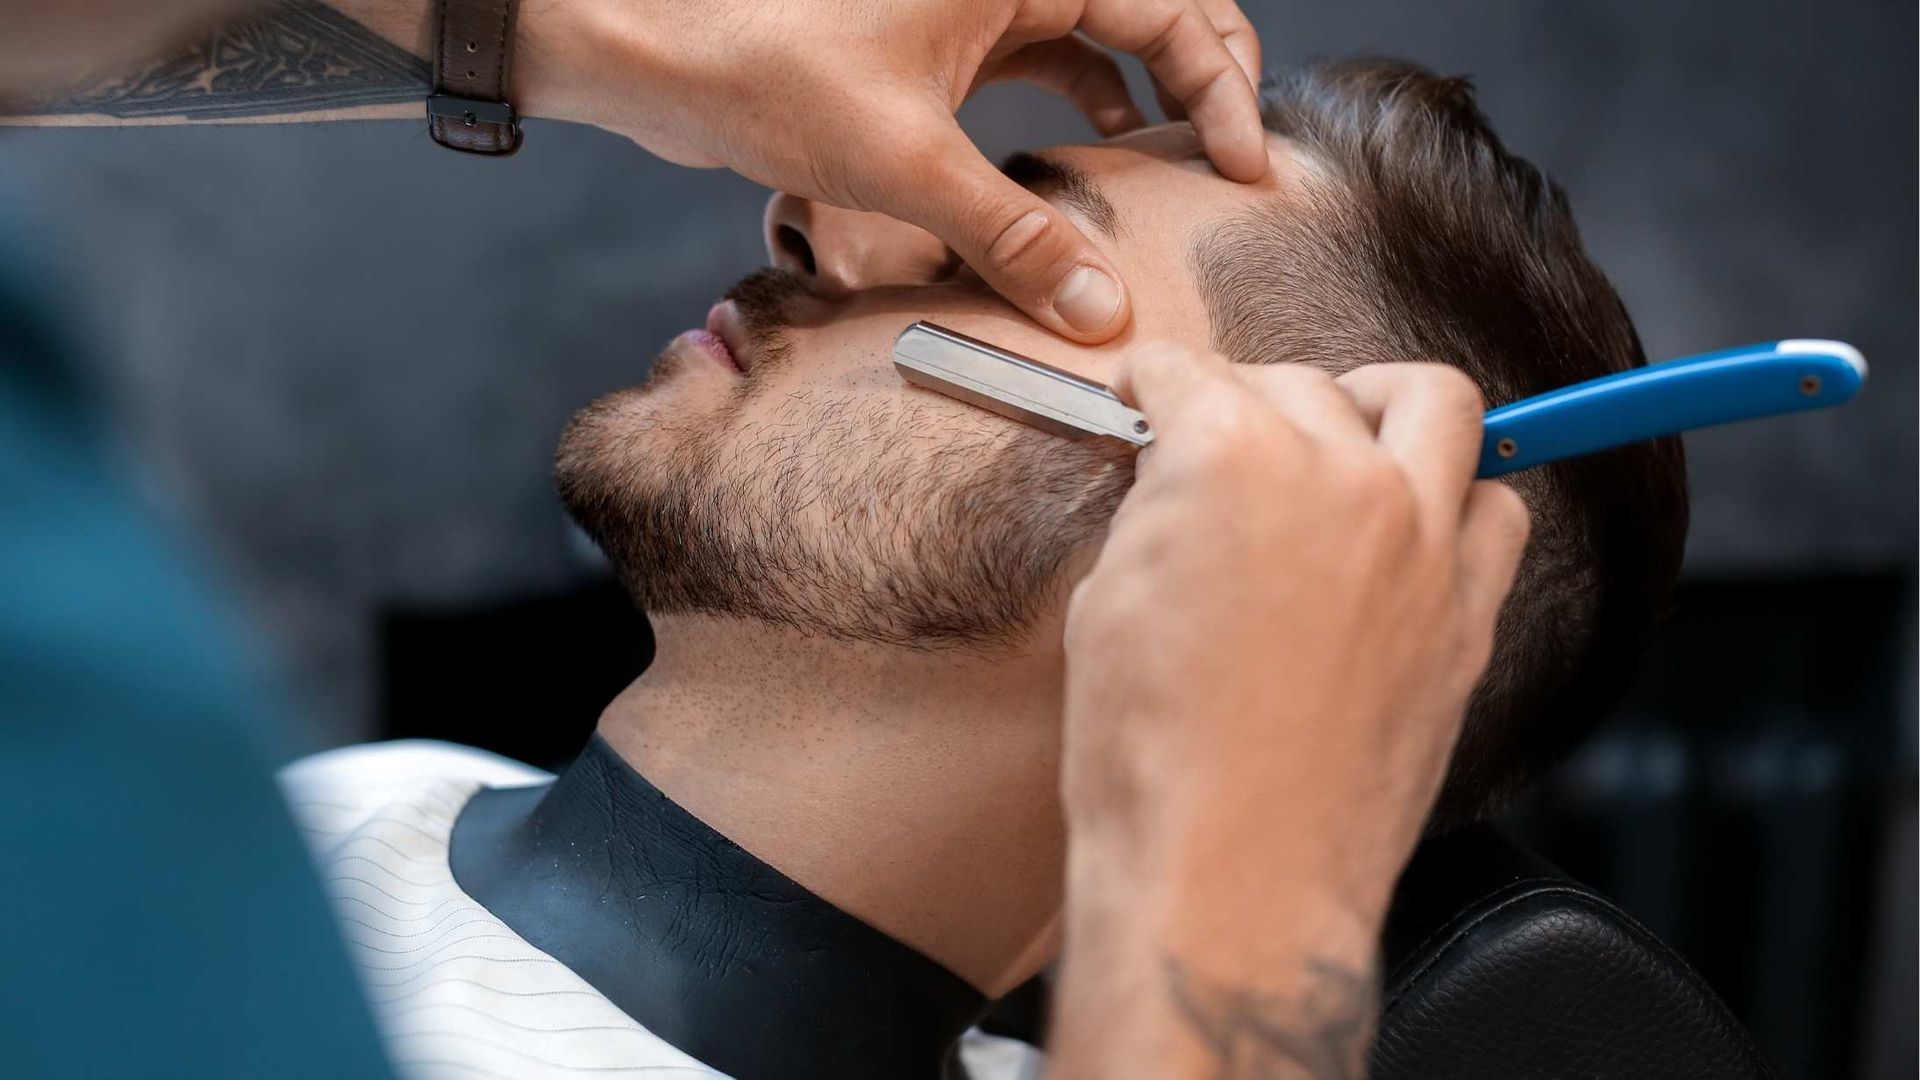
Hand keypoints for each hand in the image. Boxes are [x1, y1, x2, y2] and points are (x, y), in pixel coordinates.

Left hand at [515, 0, 1264, 341]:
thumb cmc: (765, 69)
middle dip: (1203, 75)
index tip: (1241, 167)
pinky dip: (1079, 103)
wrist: (656, 56)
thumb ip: (1010, 235)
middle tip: (1234, 157)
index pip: (1168, 8)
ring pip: (1098, 36)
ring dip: (1146, 93)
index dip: (1220, 84)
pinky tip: (1099, 157)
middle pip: (1150, 8)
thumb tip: (1097, 309)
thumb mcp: (905, 161)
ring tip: (1183, 167)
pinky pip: (1042, 62)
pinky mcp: (943, 41)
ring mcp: (977, 3)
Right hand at [1050, 345, 1528, 1077]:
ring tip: (1345, 437)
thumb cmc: (1152, 758)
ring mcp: (1419, 542)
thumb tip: (1174, 487)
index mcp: (1230, 457)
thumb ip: (1156, 515)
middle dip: (1248, 398)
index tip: (1150, 390)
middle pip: (1302, 383)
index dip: (1155, 378)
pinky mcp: (1466, 612)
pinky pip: (1496, 511)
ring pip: (1436, 404)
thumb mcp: (1109, 602)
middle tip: (1219, 439)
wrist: (1232, 874)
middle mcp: (1339, 476)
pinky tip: (1413, 525)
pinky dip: (1458, 496)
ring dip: (1380, 403)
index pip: (1191, 373)